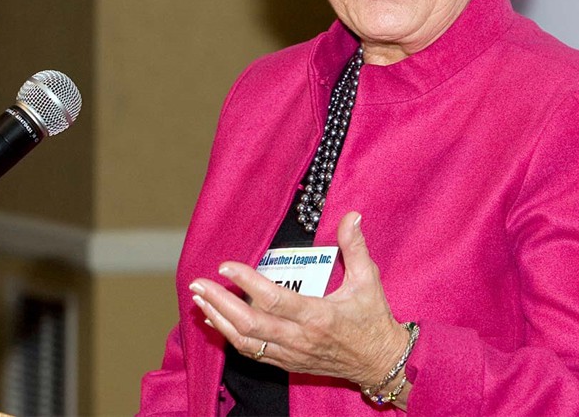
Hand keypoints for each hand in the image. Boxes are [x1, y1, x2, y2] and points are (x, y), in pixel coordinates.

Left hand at [189, 212, 408, 386]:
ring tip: (199, 300)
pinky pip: (252, 353)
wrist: (380, 363)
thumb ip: (355, 247)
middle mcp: (300, 338)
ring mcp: (291, 354)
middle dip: (219, 302)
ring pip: (245, 341)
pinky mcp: (288, 363)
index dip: (246, 282)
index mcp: (318, 315)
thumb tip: (352, 216)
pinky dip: (230, 337)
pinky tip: (214, 322)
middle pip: (249, 323)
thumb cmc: (374, 320)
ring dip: (219, 320)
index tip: (226, 266)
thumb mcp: (368, 281)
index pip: (274, 299)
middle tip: (198, 283)